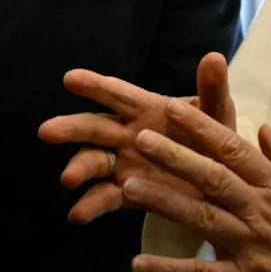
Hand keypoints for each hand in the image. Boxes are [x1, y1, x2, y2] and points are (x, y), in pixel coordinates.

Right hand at [39, 52, 234, 223]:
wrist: (223, 185)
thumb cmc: (217, 141)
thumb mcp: (218, 117)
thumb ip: (213, 91)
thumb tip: (214, 57)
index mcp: (148, 108)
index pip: (118, 93)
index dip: (95, 86)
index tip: (70, 79)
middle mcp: (128, 134)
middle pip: (95, 126)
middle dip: (72, 128)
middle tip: (46, 131)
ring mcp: (125, 164)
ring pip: (94, 161)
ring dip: (78, 167)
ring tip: (68, 178)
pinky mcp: (128, 193)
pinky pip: (104, 197)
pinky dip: (90, 204)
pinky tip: (77, 214)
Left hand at [126, 107, 270, 271]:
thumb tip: (264, 127)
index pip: (234, 148)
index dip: (201, 127)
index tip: (172, 108)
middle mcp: (261, 212)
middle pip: (212, 178)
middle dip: (174, 156)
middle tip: (140, 138)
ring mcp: (252, 247)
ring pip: (202, 218)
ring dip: (164, 202)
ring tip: (128, 187)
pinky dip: (171, 268)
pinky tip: (139, 262)